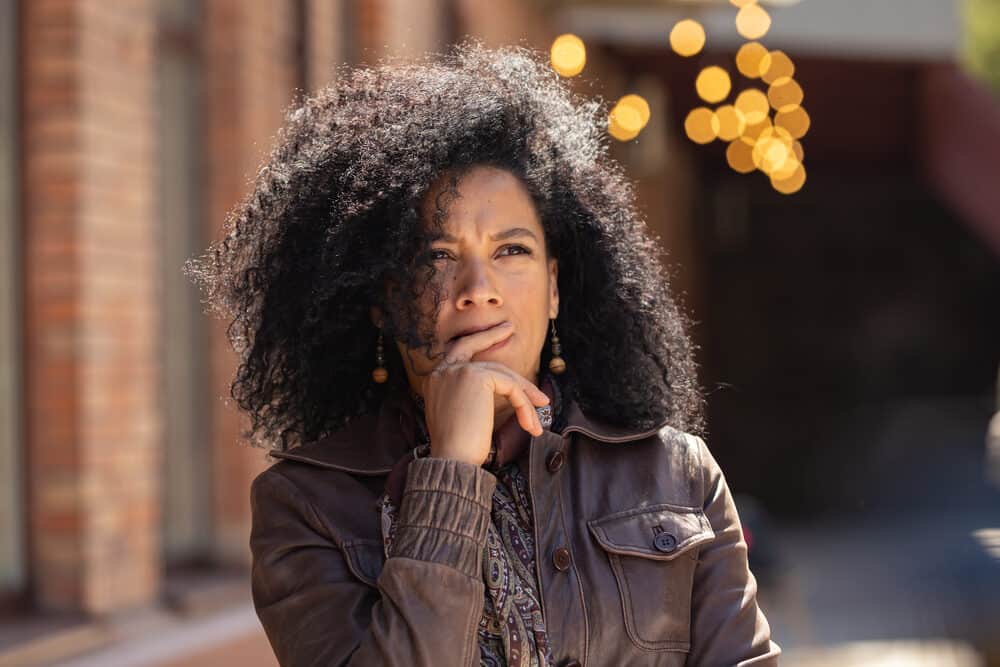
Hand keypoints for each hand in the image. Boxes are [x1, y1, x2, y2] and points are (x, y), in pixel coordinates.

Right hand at [421, 322, 549, 465]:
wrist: (452, 460)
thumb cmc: (457, 449)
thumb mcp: (461, 416)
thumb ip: (471, 397)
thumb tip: (502, 389)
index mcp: (435, 380)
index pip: (457, 354)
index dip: (476, 342)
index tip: (493, 334)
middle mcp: (443, 371)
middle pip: (473, 347)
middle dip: (492, 336)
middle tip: (509, 329)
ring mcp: (458, 371)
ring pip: (501, 375)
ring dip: (524, 397)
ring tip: (536, 422)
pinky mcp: (476, 376)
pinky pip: (510, 386)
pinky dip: (524, 404)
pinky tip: (530, 424)